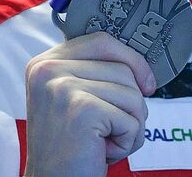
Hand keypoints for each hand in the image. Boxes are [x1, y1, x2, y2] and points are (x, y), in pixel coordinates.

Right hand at [22, 31, 156, 176]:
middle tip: (109, 130)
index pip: (103, 40)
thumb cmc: (70, 147)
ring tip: (103, 142)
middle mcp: (48, 70)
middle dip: (131, 104)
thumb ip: (95, 73)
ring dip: (130, 126)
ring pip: (132, 94)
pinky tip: (103, 151)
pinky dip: (127, 141)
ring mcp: (62, 87)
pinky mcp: (81, 109)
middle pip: (122, 68)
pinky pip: (131, 119)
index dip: (131, 60)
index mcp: (45, 63)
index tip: (146, 83)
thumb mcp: (74, 98)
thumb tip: (141, 63)